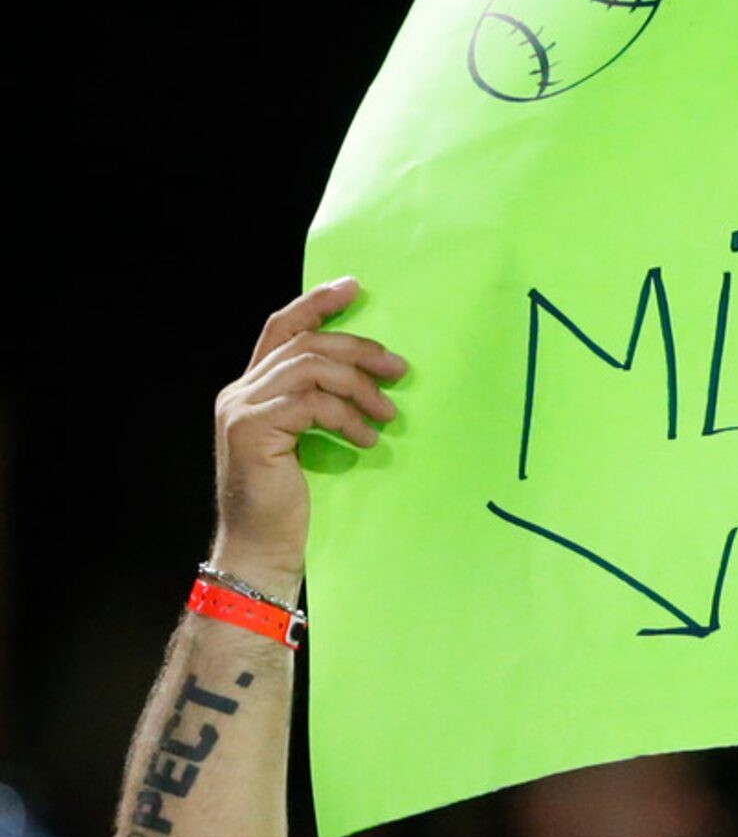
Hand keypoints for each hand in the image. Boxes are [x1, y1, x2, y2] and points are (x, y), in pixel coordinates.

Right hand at [211, 279, 404, 595]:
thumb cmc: (291, 505)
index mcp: (250, 389)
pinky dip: (347, 416)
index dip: (318, 304)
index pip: (282, 328)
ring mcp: (241, 409)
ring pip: (310, 368)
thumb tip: (370, 380)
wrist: (262, 549)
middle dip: (359, 349)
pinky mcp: (254, 430)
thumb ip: (318, 407)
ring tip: (388, 415)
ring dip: (359, 387)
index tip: (355, 287)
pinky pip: (311, 403)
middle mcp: (239, 391)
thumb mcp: (307, 444)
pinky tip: (367, 439)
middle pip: (305, 344)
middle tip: (399, 369)